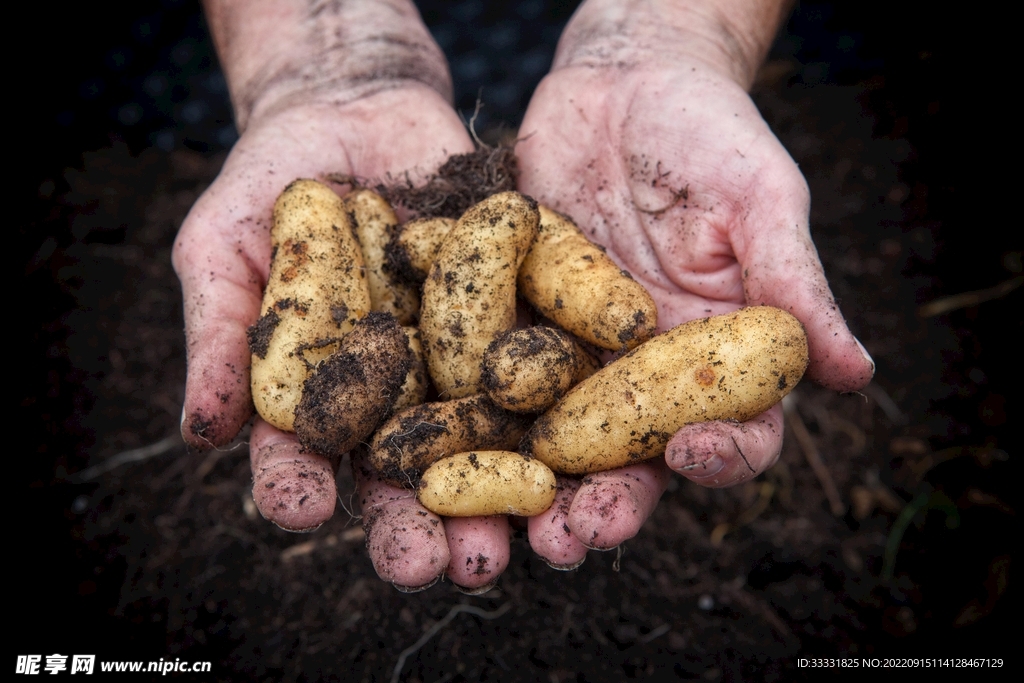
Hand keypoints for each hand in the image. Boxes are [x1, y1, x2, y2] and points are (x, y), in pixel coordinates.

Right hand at [174, 0, 516, 590]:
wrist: (356, 109)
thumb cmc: (272, 184)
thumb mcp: (225, 244)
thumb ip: (218, 332)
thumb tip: (200, 433)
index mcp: (320, 392)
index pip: (303, 456)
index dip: (299, 485)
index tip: (302, 509)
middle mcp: (396, 394)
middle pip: (403, 475)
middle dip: (416, 524)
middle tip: (432, 566)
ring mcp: (460, 361)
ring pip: (484, 443)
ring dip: (500, 499)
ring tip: (517, 541)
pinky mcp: (518, 319)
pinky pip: (542, 364)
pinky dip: (561, 408)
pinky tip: (581, 452)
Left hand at [516, 0, 873, 566]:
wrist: (621, 81)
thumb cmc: (710, 132)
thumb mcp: (760, 197)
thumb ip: (795, 282)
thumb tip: (857, 375)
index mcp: (718, 354)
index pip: (733, 428)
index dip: (719, 455)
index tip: (690, 456)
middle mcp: (645, 372)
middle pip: (632, 458)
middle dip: (604, 502)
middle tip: (572, 541)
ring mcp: (574, 356)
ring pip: (553, 440)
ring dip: (526, 490)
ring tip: (498, 533)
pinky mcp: (512, 326)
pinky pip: (486, 378)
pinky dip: (463, 418)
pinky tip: (432, 448)